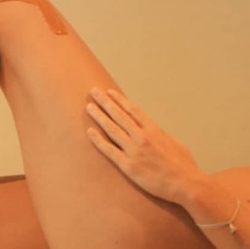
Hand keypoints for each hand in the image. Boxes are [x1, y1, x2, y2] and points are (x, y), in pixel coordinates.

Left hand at [86, 88, 205, 204]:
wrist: (188, 185)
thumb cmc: (185, 167)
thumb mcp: (175, 143)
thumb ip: (162, 135)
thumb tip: (154, 130)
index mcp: (154, 130)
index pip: (132, 110)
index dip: (119, 100)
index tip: (109, 92)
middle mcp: (142, 137)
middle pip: (119, 115)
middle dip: (105, 102)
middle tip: (93, 91)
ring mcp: (134, 151)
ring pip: (112, 129)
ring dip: (99, 116)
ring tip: (89, 106)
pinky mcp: (129, 166)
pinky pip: (109, 150)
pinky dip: (98, 140)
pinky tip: (89, 131)